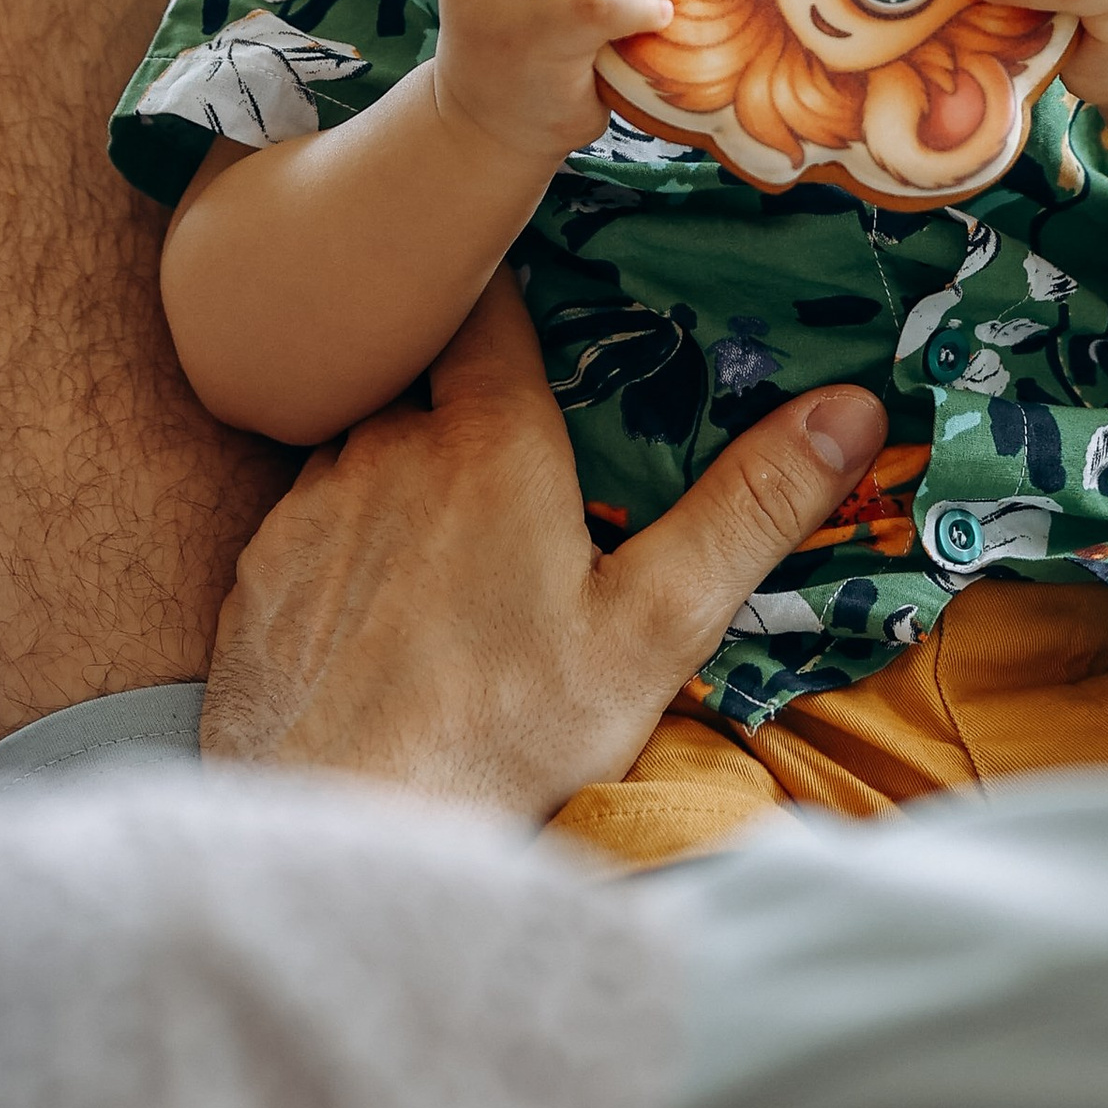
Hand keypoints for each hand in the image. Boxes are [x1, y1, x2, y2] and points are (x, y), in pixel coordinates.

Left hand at [200, 271, 886, 813]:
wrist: (344, 834)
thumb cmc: (508, 733)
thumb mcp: (655, 627)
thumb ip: (751, 509)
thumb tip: (853, 408)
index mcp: (489, 440)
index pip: (489, 306)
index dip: (508, 284)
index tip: (534, 274)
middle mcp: (385, 447)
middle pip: (427, 381)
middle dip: (465, 398)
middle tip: (518, 450)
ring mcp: (307, 508)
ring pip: (363, 448)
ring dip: (401, 471)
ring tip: (449, 540)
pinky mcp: (255, 574)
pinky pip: (307, 521)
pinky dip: (344, 540)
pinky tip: (378, 609)